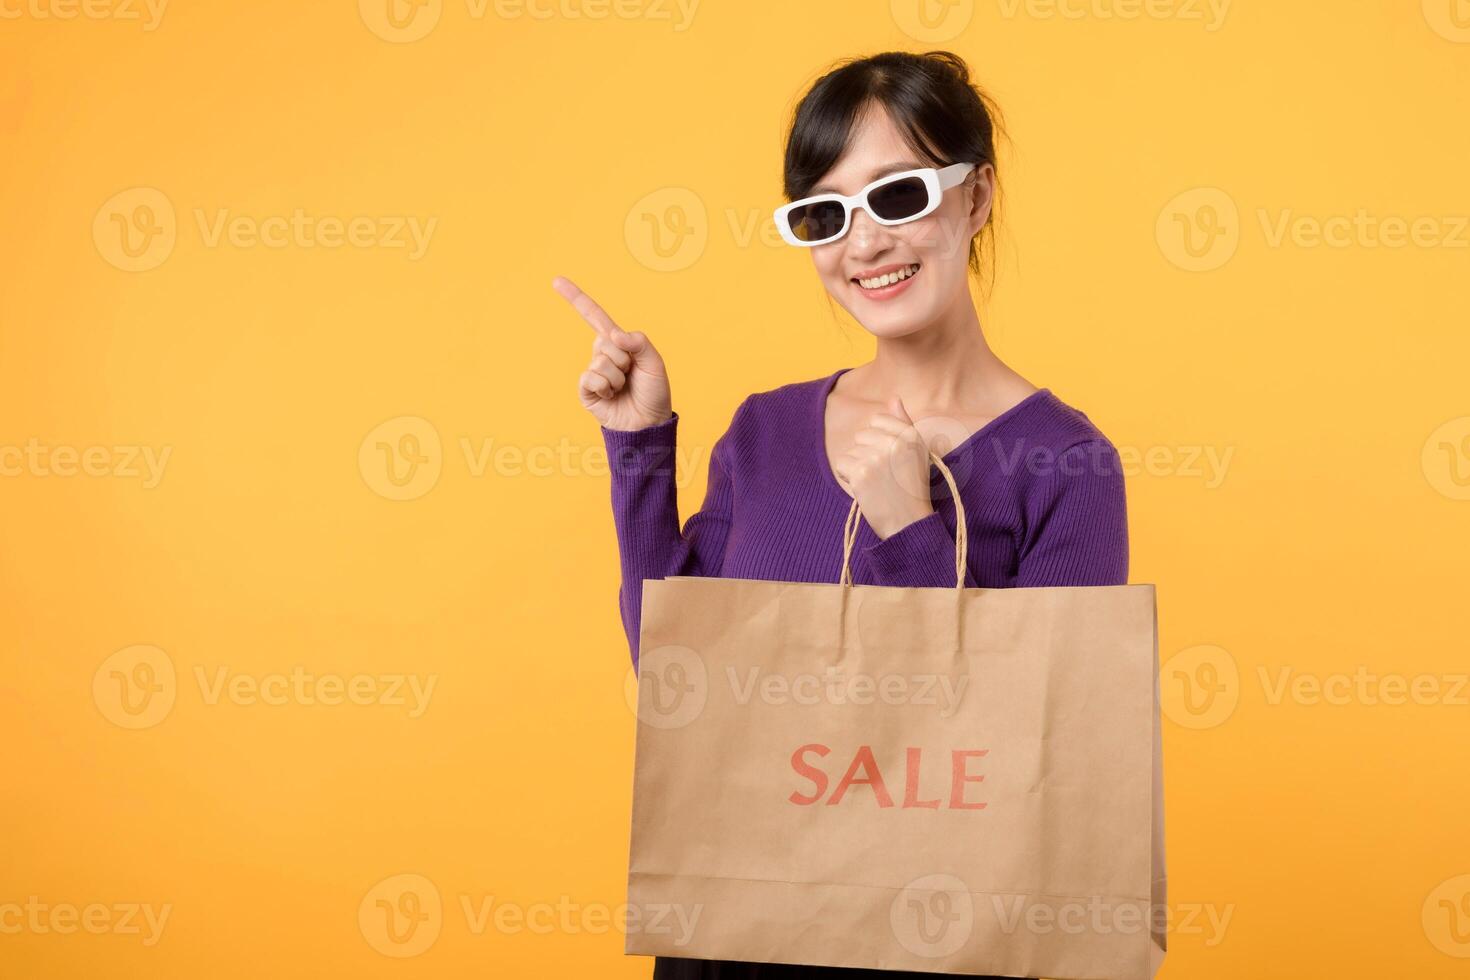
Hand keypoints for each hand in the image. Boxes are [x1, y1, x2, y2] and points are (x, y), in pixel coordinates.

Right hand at [553, 275, 672, 430]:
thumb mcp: (654, 363)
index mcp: (618, 343)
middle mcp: (602, 354)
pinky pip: (590, 377)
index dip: (576, 299)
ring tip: (624, 388)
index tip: (556, 280)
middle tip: (632, 375)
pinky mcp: (586, 391)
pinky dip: (605, 386)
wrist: (648, 423)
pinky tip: (611, 396)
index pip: (594, 316)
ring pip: (601, 362)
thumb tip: (613, 334)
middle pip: (605, 341)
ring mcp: (593, 372)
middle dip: (624, 359)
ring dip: (618, 377)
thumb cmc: (653, 393)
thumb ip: (638, 342)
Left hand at [833, 394, 935, 538]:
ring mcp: (877, 457)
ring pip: (851, 450)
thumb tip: (893, 398)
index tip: (890, 459)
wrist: (909, 524)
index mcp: (911, 435)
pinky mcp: (861, 473)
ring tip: (876, 484)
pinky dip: (848, 478)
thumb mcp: (917, 452)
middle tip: (884, 476)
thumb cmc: (911, 489)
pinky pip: (841, 464)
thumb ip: (903, 423)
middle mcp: (895, 442)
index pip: (878, 419)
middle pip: (862, 435)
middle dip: (867, 454)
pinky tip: (865, 489)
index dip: (877, 439)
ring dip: (858, 467)